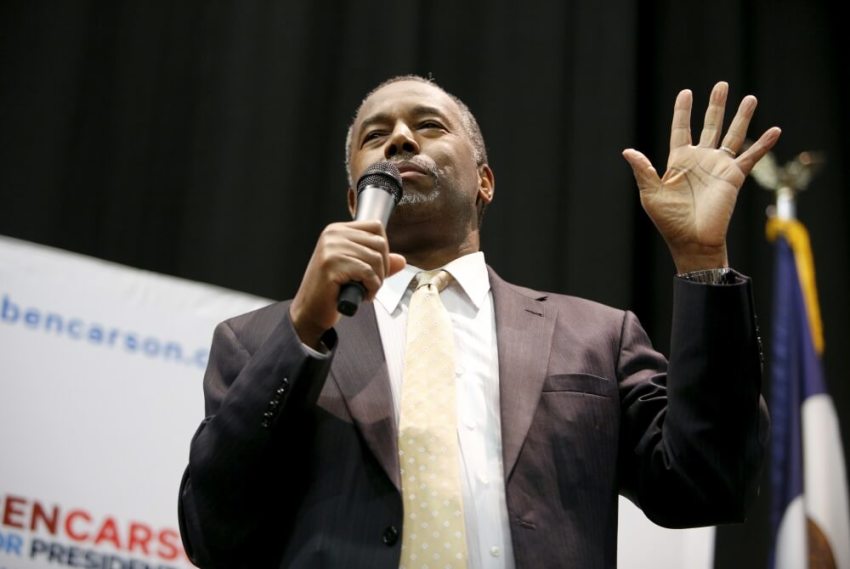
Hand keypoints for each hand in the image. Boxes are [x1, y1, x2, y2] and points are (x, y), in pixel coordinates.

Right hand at [289, 220, 405, 347]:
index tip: (376, 268)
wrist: (309, 311)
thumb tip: (401, 260)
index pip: (375, 226)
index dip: (384, 250)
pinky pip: (368, 273)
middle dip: (383, 268)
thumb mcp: (357, 271)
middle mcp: (332, 235)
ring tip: (365, 290)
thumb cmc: (330, 291)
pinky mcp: (332, 265)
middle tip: (372, 284)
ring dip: (377, 280)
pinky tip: (362, 295)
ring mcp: (331, 248)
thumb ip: (378, 263)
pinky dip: (372, 288)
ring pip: (376, 258)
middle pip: (379, 243)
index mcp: (337, 231)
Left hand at [622, 81, 781, 272]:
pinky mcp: (734, 177)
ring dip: (742, 117)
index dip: (683, 112)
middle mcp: (700, 160)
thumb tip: (627, 151)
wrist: (692, 241)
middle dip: (716, 106)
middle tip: (721, 85)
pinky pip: (751, 157)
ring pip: (733, 135)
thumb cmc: (669, 221)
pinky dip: (764, 144)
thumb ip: (643, 170)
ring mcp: (718, 167)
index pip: (681, 129)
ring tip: (750, 97)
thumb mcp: (651, 194)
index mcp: (679, 161)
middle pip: (710, 125)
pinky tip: (775, 130)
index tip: (686, 93)